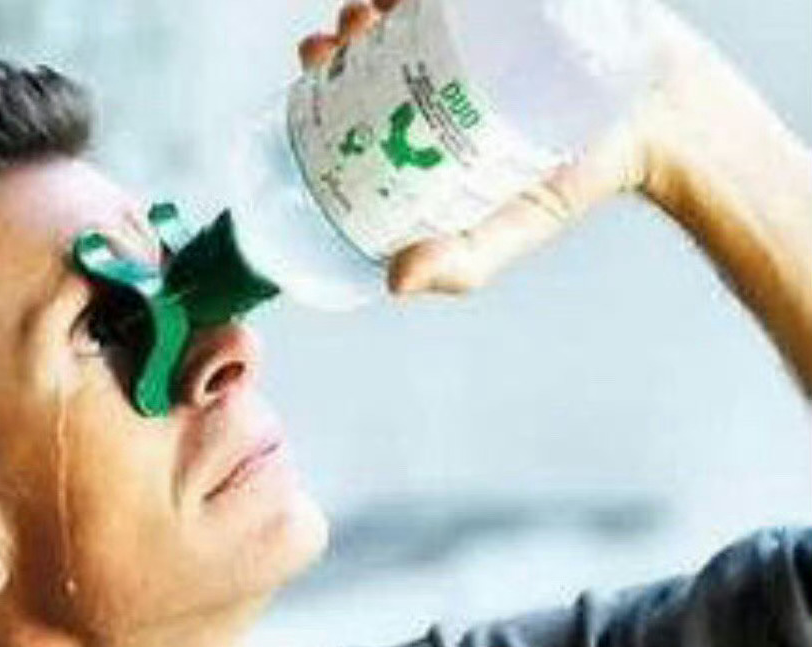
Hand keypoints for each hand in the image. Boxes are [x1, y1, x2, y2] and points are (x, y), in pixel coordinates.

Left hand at [297, 0, 655, 296]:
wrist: (666, 124)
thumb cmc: (579, 181)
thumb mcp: (508, 230)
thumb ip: (459, 262)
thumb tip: (394, 283)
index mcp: (431, 119)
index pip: (360, 89)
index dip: (327, 70)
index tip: (315, 57)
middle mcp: (447, 69)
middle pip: (378, 36)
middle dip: (352, 24)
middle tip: (352, 23)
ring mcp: (479, 26)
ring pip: (413, 1)